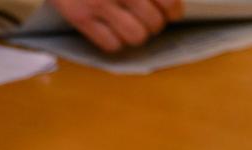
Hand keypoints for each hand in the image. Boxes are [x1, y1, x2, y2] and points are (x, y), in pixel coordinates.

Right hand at [51, 0, 183, 51]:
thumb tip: (169, 6)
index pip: (168, 2)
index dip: (173, 10)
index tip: (169, 12)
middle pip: (155, 23)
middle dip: (154, 24)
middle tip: (146, 19)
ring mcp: (97, 2)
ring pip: (136, 36)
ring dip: (136, 34)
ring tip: (129, 26)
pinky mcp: (78, 16)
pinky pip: (110, 44)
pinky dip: (114, 42)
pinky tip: (110, 30)